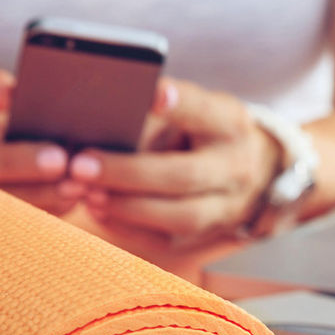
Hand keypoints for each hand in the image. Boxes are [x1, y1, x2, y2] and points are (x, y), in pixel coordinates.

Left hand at [70, 78, 280, 248]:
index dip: (181, 104)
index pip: (205, 111)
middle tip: (82, 165)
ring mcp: (229, 206)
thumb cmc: (205, 131)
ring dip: (128, 207)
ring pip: (181, 216)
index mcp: (230, 125)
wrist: (252, 168)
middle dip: (129, 172)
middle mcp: (236, 167)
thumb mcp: (195, 110)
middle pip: (185, 175)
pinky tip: (99, 210)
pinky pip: (168, 240)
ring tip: (88, 194)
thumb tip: (99, 119)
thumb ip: (157, 115)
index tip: (153, 93)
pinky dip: (129, 226)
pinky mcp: (210, 234)